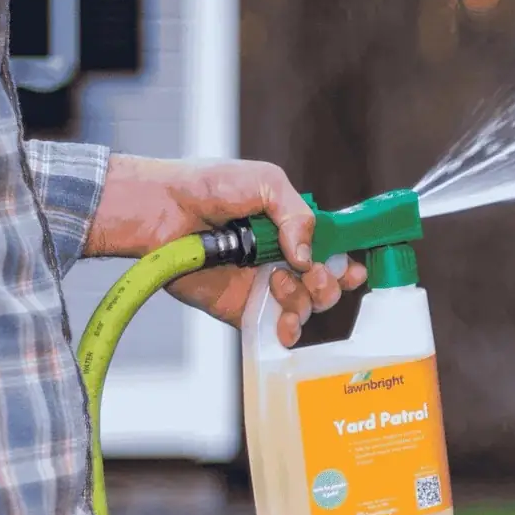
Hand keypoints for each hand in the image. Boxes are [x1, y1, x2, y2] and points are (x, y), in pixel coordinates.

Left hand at [85, 155, 367, 345]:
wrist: (160, 208)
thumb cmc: (207, 185)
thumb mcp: (265, 182)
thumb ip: (297, 215)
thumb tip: (308, 257)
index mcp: (292, 230)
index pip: (334, 252)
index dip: (348, 263)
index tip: (354, 268)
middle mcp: (282, 261)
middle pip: (326, 286)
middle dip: (328, 284)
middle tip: (312, 274)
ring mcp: (262, 287)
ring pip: (305, 309)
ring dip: (302, 300)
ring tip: (276, 281)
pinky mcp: (239, 309)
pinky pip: (272, 329)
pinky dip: (286, 332)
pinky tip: (285, 327)